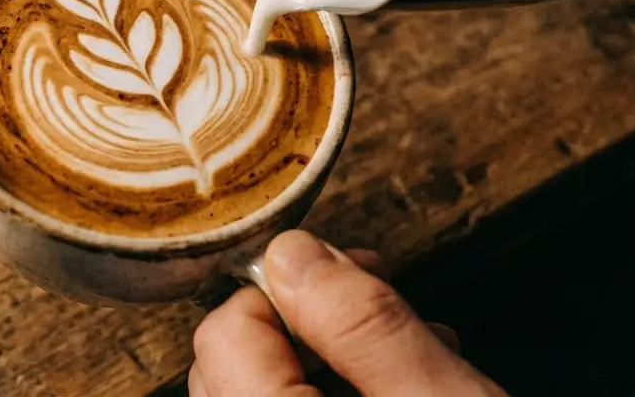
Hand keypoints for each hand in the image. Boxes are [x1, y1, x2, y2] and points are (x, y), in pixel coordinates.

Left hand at [190, 231, 505, 396]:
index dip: (290, 288)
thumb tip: (295, 253)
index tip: (354, 272)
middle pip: (233, 363)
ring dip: (328, 356)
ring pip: (265, 390)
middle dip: (306, 319)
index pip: (224, 332)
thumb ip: (363, 326)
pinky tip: (403, 385)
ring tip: (411, 345)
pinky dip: (336, 392)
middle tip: (381, 297)